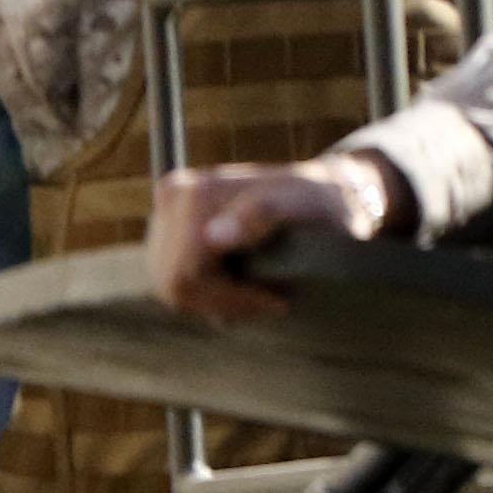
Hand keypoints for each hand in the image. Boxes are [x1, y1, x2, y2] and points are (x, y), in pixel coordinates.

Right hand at [148, 162, 377, 321]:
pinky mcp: (171, 226)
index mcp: (194, 195)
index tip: (275, 302)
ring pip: (171, 286)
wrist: (325, 189)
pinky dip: (210, 292)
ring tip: (261, 294)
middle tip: (269, 303)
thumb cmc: (321, 201)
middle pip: (173, 283)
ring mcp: (167, 212)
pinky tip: (244, 284)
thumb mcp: (305, 205)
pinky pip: (174, 278)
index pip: (185, 275)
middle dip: (222, 302)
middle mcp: (173, 198)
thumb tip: (212, 238)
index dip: (228, 299)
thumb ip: (262, 215)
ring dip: (217, 300)